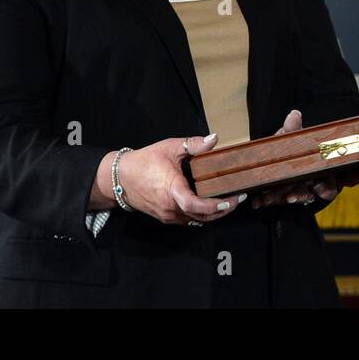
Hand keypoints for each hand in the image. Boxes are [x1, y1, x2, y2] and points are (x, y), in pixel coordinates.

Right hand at [109, 134, 246, 225]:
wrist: (120, 178)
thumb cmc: (145, 161)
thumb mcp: (170, 147)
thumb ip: (193, 144)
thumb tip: (214, 138)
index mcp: (172, 190)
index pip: (195, 205)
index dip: (214, 206)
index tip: (229, 200)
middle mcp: (170, 208)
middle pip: (201, 216)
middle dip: (222, 210)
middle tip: (238, 199)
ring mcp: (168, 215)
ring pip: (196, 220)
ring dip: (213, 214)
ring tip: (229, 201)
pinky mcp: (166, 217)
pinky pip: (188, 220)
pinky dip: (202, 215)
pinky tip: (211, 205)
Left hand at [251, 109, 340, 208]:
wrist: (286, 154)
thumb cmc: (296, 146)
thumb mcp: (295, 137)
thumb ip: (293, 129)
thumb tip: (294, 114)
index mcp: (319, 171)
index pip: (327, 183)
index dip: (325, 189)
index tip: (319, 190)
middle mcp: (310, 185)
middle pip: (307, 192)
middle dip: (298, 195)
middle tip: (289, 196)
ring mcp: (295, 191)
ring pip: (288, 197)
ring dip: (279, 198)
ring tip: (268, 199)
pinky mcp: (281, 196)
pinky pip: (274, 201)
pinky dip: (265, 201)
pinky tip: (257, 202)